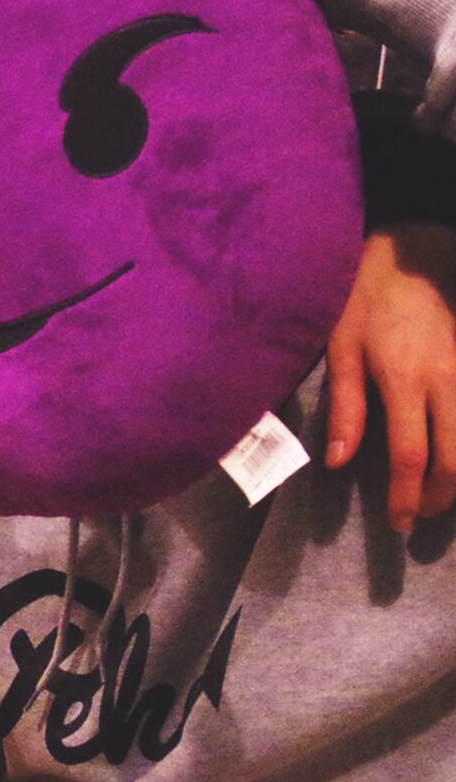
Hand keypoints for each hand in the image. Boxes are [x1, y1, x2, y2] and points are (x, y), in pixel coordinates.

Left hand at [326, 224, 455, 531]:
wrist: (409, 258)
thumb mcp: (341, 352)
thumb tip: (337, 463)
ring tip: (439, 497)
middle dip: (441, 495)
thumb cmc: (363, 303)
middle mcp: (447, 381)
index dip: (406, 494)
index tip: (399, 523)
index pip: (411, 455)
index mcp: (405, 381)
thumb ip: (343, 409)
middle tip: (420, 517)